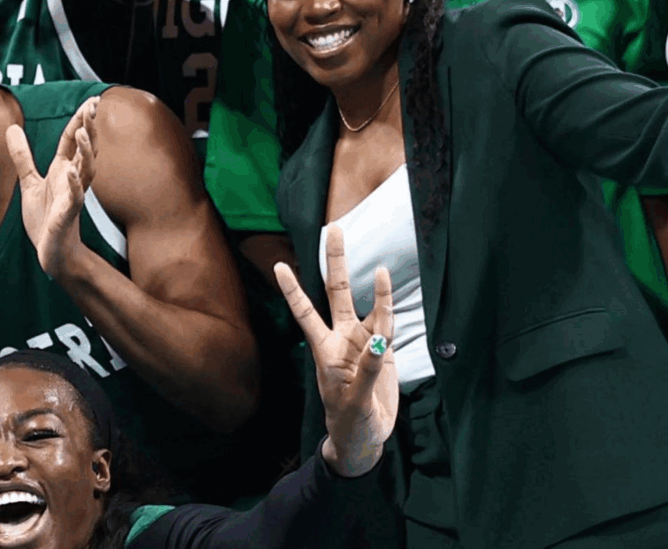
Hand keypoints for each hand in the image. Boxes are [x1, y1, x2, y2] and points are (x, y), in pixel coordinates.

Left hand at [6, 96, 97, 277]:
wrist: (52, 252)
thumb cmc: (45, 218)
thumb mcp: (29, 182)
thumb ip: (22, 156)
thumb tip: (12, 128)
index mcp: (63, 169)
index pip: (73, 139)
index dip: (81, 120)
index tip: (92, 101)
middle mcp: (71, 179)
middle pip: (85, 149)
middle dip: (90, 128)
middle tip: (94, 107)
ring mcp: (72, 196)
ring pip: (85, 170)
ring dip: (86, 152)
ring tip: (83, 132)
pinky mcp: (68, 214)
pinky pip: (75, 197)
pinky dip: (73, 184)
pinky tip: (69, 172)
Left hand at [275, 226, 396, 477]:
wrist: (364, 437)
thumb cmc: (349, 421)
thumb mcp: (353, 402)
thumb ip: (367, 372)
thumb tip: (380, 344)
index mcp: (325, 351)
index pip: (305, 312)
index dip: (293, 290)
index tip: (279, 265)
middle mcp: (342, 339)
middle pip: (337, 292)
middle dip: (336, 261)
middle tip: (333, 229)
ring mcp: (364, 343)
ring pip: (368, 306)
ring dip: (373, 287)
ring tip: (379, 268)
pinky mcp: (384, 351)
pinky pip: (387, 323)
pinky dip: (387, 304)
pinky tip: (385, 282)